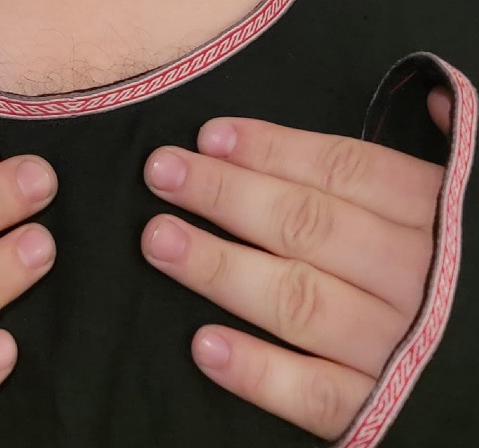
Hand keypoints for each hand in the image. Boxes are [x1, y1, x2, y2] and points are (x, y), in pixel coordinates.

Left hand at [141, 89, 451, 438]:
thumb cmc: (454, 278)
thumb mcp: (462, 215)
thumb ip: (430, 170)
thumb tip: (439, 102)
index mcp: (435, 221)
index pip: (345, 171)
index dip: (273, 150)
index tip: (209, 137)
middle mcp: (416, 281)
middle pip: (309, 227)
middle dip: (228, 195)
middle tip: (162, 173)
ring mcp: (395, 349)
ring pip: (300, 302)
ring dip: (221, 269)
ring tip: (159, 239)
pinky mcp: (373, 409)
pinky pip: (314, 394)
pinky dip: (259, 373)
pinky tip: (204, 346)